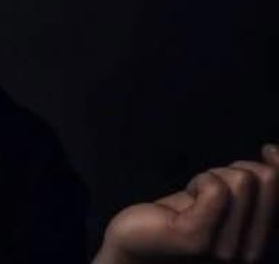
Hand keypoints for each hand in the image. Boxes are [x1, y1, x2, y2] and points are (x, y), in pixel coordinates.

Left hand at [94, 144, 278, 263]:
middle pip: (266, 178)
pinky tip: (186, 199)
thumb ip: (254, 186)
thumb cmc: (182, 216)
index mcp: (264, 242)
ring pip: (240, 179)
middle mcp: (254, 254)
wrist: (139, 244)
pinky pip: (215, 187)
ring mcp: (227, 252)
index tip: (268, 150)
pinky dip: (200, 181)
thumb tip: (275, 152)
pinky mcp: (197, 240)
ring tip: (194, 198)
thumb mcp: (227, 199)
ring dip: (212, 177)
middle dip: (236, 170)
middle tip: (209, 188)